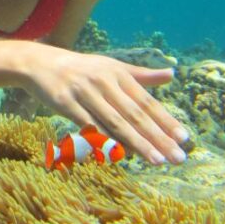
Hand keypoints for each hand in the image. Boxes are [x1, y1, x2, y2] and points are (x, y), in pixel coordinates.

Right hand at [23, 49, 187, 164]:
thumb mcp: (111, 66)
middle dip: (158, 137)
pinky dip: (104, 139)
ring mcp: (84, 92)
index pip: (146, 101)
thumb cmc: (81, 69)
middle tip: (177, 157)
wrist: (39, 63)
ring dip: (137, 143)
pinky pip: (88, 125)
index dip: (166, 120)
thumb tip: (172, 74)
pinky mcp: (65, 102)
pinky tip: (119, 154)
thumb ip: (141, 75)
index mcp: (118, 73)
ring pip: (115, 122)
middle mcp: (103, 81)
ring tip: (156, 160)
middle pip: (135, 114)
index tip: (185, 138)